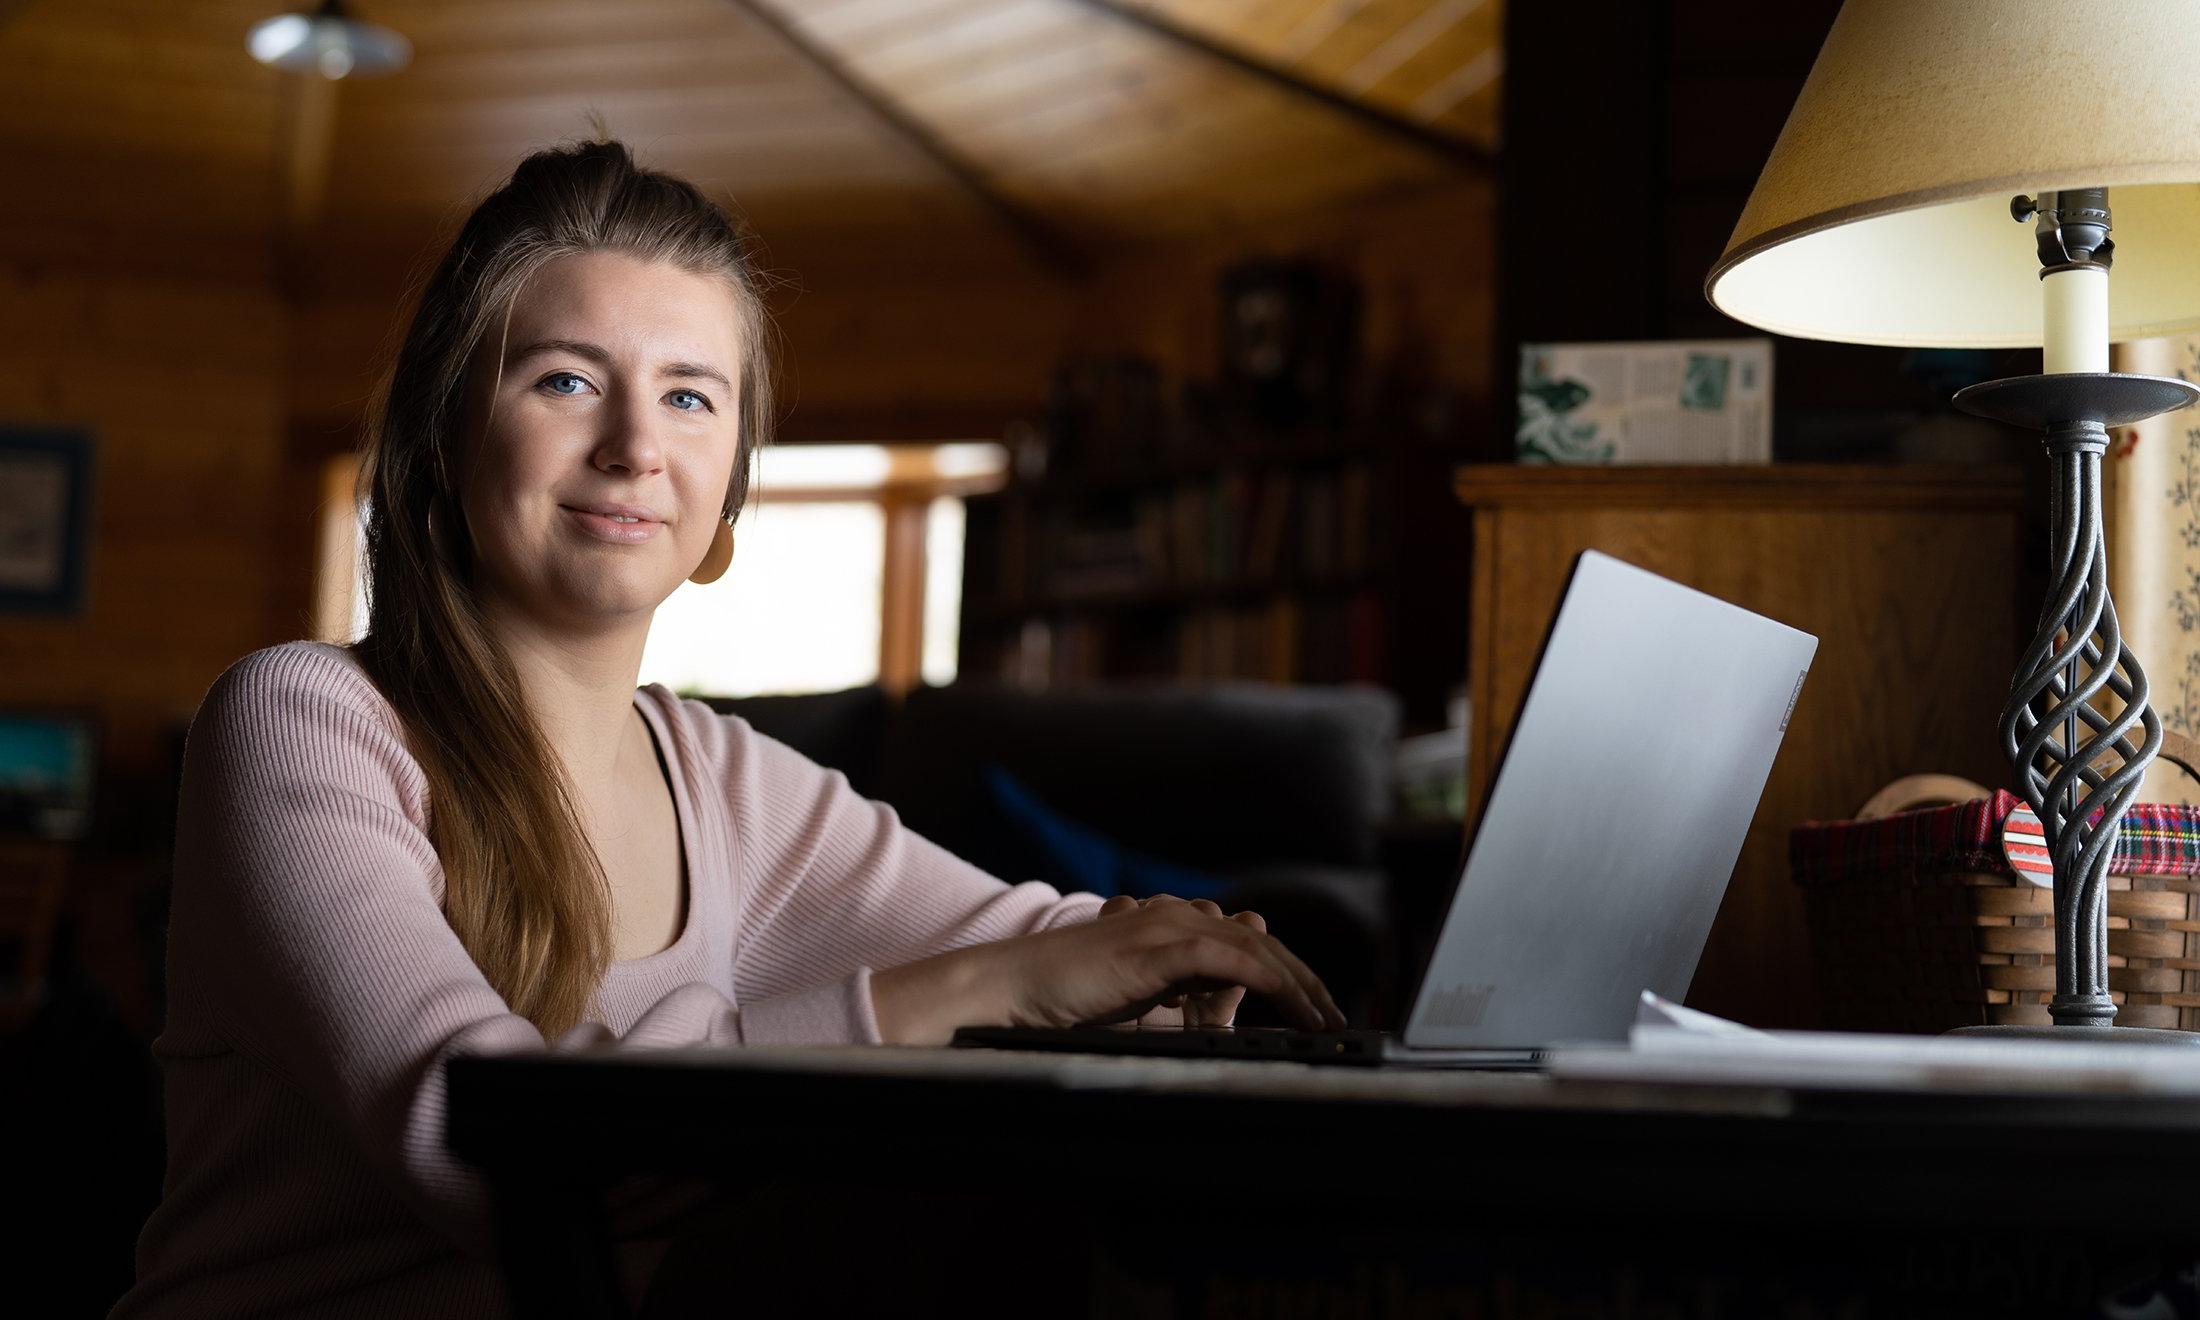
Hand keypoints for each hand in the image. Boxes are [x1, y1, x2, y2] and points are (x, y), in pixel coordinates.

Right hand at [871, 893, 1345, 1044]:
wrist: (1012, 991)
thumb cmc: (1065, 1003)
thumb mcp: (1138, 1004)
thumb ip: (1182, 998)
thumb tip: (1233, 1000)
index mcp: (1167, 924)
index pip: (1243, 943)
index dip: (1285, 973)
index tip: (1314, 1007)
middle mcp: (1174, 914)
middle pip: (1260, 943)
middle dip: (1304, 981)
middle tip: (1335, 1017)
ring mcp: (1168, 925)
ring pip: (1255, 949)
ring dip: (1300, 986)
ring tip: (1327, 1020)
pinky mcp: (1163, 946)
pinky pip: (1236, 961)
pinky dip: (1274, 986)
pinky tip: (1296, 1012)